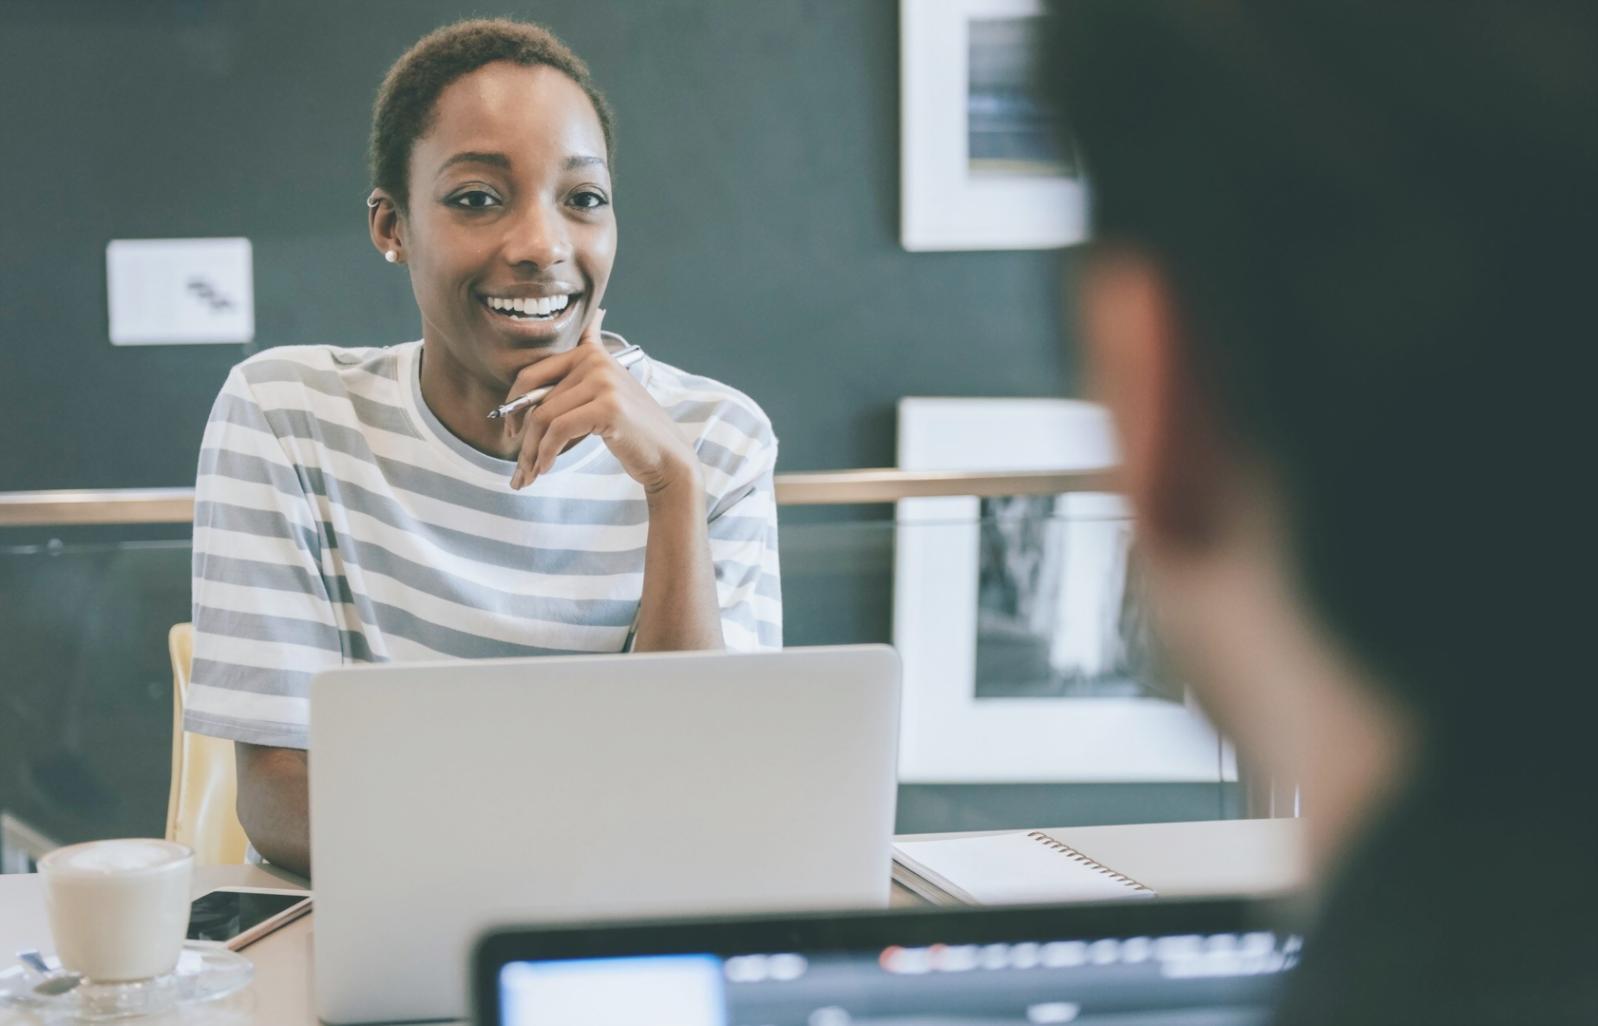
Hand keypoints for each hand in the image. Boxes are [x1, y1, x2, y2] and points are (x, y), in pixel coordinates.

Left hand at [502, 310, 699, 493]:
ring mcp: (604, 381)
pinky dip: (546, 453)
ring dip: (531, 451)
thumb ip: (575, 379)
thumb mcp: (603, 397)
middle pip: (535, 398)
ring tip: (529, 474)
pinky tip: (545, 469)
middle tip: (518, 463)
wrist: (667, 457)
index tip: (511, 431)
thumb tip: (534, 373)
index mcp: (591, 353)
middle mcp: (596, 360)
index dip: (513, 404)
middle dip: (520, 434)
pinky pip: (558, 429)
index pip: (533, 373)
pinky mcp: (608, 407)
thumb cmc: (630, 432)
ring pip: (543, 416)